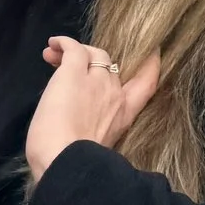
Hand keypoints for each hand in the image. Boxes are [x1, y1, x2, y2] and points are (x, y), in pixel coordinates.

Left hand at [26, 36, 159, 182]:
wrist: (63, 159)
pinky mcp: (74, 73)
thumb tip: (81, 124)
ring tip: (53, 57)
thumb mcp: (96, 145)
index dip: (151, 65)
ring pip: (95, 53)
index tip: (151, 53)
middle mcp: (116, 95)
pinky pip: (74, 47)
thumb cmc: (72, 162)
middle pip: (112, 66)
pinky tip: (52, 45)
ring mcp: (97, 81)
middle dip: (93, 61)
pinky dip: (64, 42)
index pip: (147, 84)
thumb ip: (97, 128)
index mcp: (124, 115)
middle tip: (68, 66)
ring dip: (75, 52)